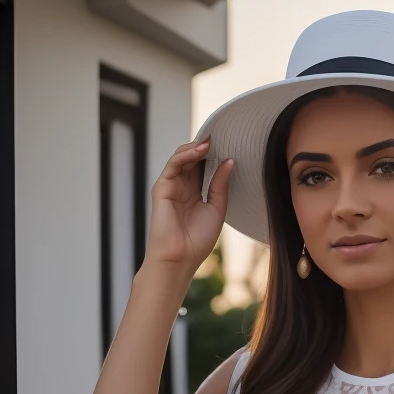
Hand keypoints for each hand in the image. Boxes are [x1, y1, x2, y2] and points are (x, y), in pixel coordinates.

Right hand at [147, 138, 231, 278]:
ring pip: (183, 158)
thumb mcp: (217, 209)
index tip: (230, 142)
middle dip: (206, 146)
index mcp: (195, 192)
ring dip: (197, 147)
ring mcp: (171, 185)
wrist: (180, 258)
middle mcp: (182, 186)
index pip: (204, 166)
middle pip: (193, 159)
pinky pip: (174, 164)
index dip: (215, 154)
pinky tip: (202, 150)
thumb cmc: (198, 240)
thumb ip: (221, 185)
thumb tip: (230, 161)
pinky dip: (187, 154)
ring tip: (213, 140)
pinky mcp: (162, 187)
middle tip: (223, 134)